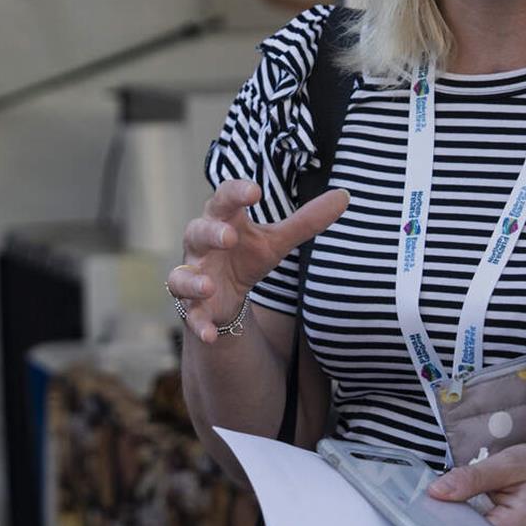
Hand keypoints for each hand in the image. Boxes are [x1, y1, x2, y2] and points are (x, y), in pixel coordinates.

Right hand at [164, 178, 348, 343]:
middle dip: (210, 233)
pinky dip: (198, 324)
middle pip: (197, 232)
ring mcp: (194, 275)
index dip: (235, 193)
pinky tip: (211, 334)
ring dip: (193, 280)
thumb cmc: (246, 255)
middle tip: (229, 236)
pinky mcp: (194, 305)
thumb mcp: (276, 241)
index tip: (255, 190)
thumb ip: (306, 221)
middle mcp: (201, 245)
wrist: (223, 295)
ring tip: (209, 285)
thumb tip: (344, 196)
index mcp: (222, 221)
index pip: (224, 199)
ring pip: (181, 274)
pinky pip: (191, 315)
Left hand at [428, 442, 525, 525]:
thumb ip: (472, 479)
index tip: (433, 499)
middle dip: (454, 513)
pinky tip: (476, 501)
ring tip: (470, 494)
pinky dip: (473, 514)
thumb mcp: (509, 464)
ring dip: (463, 513)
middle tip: (446, 493)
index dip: (446, 515)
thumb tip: (436, 491)